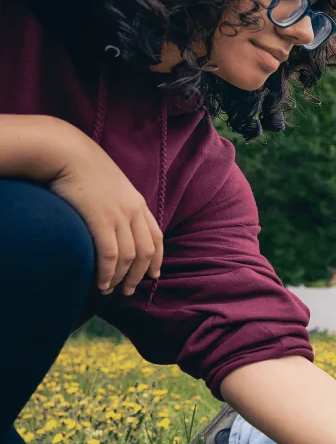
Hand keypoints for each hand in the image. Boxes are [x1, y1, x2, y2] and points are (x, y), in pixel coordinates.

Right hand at [46, 129, 162, 295]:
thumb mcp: (109, 184)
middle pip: (146, 251)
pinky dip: (107, 272)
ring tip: (111, 290)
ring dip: (121, 278)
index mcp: (138, 203)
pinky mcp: (101, 220)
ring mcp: (119, 216)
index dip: (157, 258)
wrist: (69, 152)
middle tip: (130, 291)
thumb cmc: (83, 167)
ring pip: (129, 257)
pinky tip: (101, 283)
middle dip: (139, 275)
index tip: (154, 274)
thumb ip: (116, 202)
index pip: (156, 236)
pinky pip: (110, 254)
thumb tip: (110, 218)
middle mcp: (133, 211)